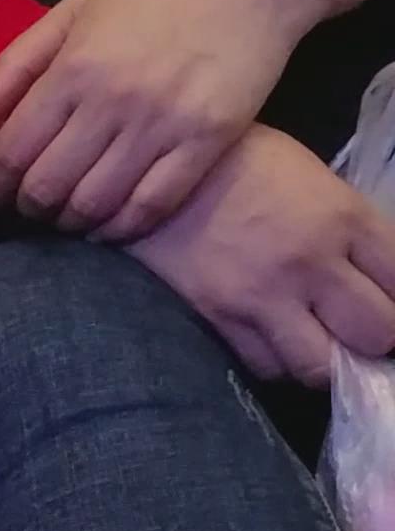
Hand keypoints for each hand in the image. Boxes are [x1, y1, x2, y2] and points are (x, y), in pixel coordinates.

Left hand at [0, 0, 292, 237]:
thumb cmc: (153, 1)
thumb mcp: (76, 12)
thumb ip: (19, 62)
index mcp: (75, 67)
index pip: (13, 150)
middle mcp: (113, 99)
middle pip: (47, 185)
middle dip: (27, 209)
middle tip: (29, 211)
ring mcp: (161, 124)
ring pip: (94, 204)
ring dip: (70, 223)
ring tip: (67, 219)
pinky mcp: (204, 143)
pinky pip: (150, 208)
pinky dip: (120, 229)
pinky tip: (108, 226)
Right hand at [132, 124, 394, 383]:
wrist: (158, 167)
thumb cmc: (245, 163)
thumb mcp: (317, 181)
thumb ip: (353, 233)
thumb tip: (381, 283)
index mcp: (344, 217)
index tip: (387, 304)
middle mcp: (312, 262)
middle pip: (376, 334)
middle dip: (374, 337)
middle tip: (358, 330)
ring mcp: (264, 295)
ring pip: (320, 367)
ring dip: (325, 360)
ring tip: (315, 341)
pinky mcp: (221, 318)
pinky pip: (267, 366)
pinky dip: (277, 360)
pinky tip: (274, 338)